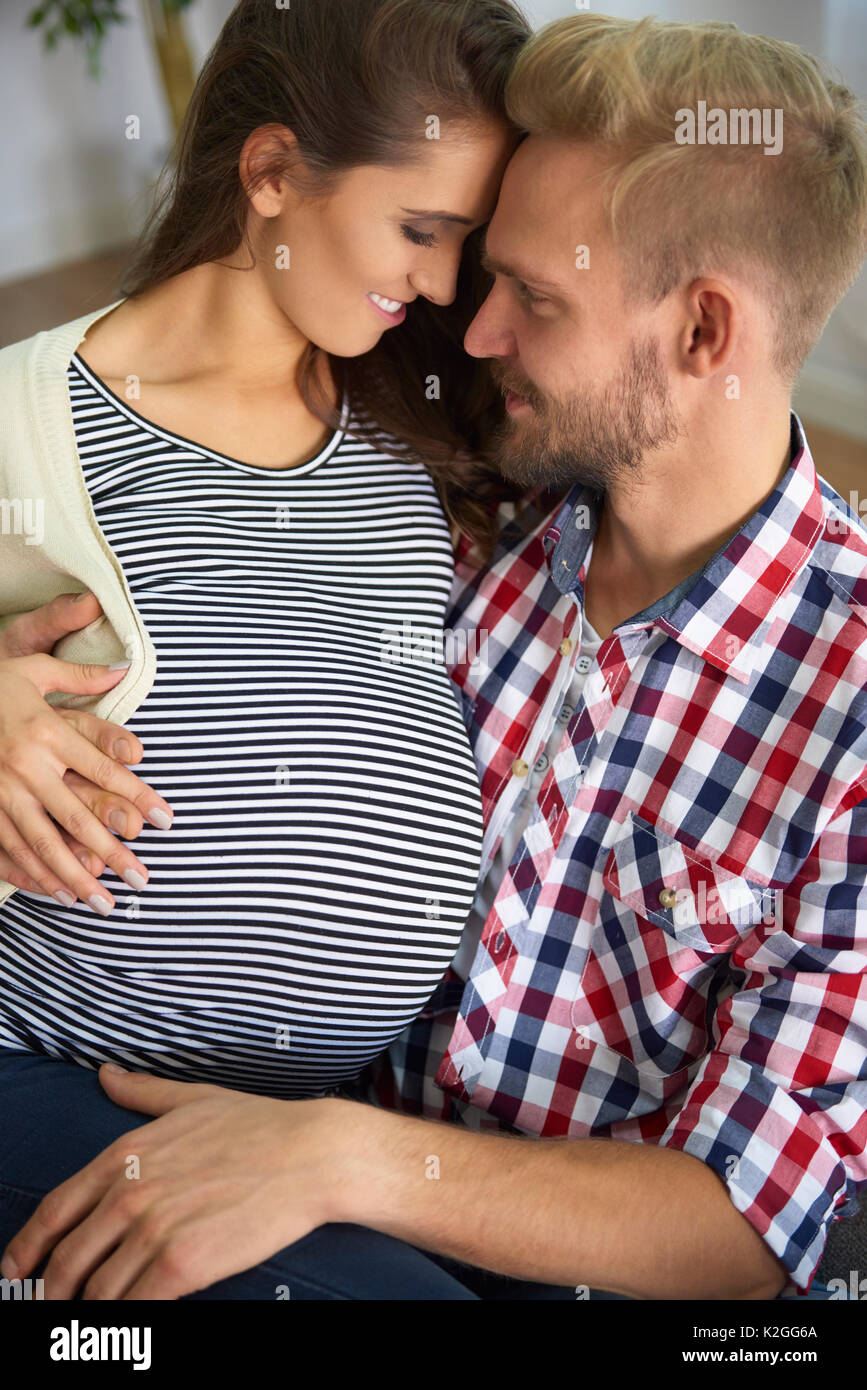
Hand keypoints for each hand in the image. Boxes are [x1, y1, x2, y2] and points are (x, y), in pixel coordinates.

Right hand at [0, 591, 172, 912]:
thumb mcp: (32, 670)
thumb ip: (80, 674)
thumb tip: (122, 668)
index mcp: (46, 732)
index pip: (104, 772)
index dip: (139, 797)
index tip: (165, 820)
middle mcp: (25, 767)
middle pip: (78, 818)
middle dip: (113, 853)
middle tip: (143, 879)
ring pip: (44, 843)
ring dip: (76, 877)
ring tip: (105, 904)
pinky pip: (9, 849)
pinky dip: (35, 875)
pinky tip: (59, 894)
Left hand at [0, 1066, 347, 1299]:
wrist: (310, 1155)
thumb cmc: (258, 1125)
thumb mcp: (192, 1099)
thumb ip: (142, 1092)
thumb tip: (106, 1075)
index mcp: (125, 1154)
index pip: (54, 1210)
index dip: (27, 1247)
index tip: (15, 1269)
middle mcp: (130, 1192)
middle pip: (67, 1260)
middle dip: (52, 1293)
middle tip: (50, 1310)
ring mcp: (153, 1230)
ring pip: (97, 1292)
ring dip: (88, 1314)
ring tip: (90, 1326)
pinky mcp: (182, 1265)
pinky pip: (134, 1308)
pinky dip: (123, 1324)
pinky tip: (127, 1327)